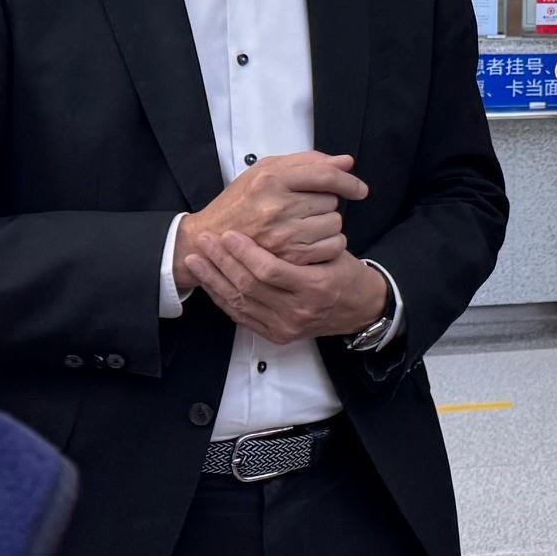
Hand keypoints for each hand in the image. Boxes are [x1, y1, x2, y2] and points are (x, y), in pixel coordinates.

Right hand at [176, 152, 366, 284]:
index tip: (359, 189)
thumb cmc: (239, 202)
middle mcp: (277, 206)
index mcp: (271, 179)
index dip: (348, 180)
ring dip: (327, 225)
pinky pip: (331, 247)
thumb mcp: (265, 172)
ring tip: (305, 226)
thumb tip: (346, 161)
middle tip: (305, 209)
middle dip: (325, 204)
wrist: (208, 239)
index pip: (325, 175)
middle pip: (331, 200)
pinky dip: (329, 244)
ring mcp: (282, 234)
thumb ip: (306, 163)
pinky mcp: (288, 259)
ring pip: (334, 224)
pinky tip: (312, 242)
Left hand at [184, 229, 387, 344]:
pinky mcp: (276, 336)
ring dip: (214, 279)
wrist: (360, 309)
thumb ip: (303, 241)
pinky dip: (222, 298)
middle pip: (249, 287)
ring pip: (239, 303)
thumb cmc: (346, 273)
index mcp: (316, 287)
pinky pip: (241, 317)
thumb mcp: (335, 251)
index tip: (228, 234)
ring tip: (196, 259)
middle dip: (222, 262)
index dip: (245, 252)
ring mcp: (286, 327)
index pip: (270, 270)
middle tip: (205, 240)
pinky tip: (209, 281)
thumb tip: (268, 220)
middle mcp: (299, 311)